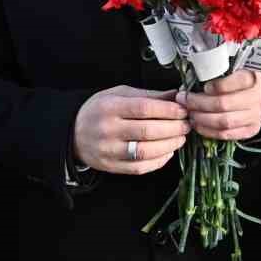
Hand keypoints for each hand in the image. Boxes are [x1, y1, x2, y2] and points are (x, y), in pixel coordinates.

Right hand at [72, 86, 190, 174]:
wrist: (73, 133)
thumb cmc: (100, 110)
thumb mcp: (119, 94)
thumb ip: (148, 95)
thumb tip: (177, 95)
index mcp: (110, 107)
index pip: (144, 108)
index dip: (168, 110)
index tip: (183, 110)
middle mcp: (108, 130)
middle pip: (148, 131)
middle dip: (174, 128)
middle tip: (187, 124)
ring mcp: (109, 151)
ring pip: (145, 152)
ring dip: (169, 145)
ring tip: (180, 138)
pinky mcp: (111, 167)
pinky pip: (139, 167)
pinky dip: (159, 161)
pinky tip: (168, 152)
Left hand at [181, 69, 260, 141]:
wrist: (257, 93)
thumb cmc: (240, 78)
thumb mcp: (234, 68)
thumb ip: (217, 72)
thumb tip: (192, 80)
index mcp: (253, 78)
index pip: (236, 82)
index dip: (217, 86)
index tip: (204, 86)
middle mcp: (257, 98)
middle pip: (224, 103)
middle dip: (199, 103)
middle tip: (185, 100)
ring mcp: (255, 116)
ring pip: (224, 121)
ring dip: (202, 119)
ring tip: (190, 114)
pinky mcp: (251, 130)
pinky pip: (226, 134)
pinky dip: (209, 131)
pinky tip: (199, 125)